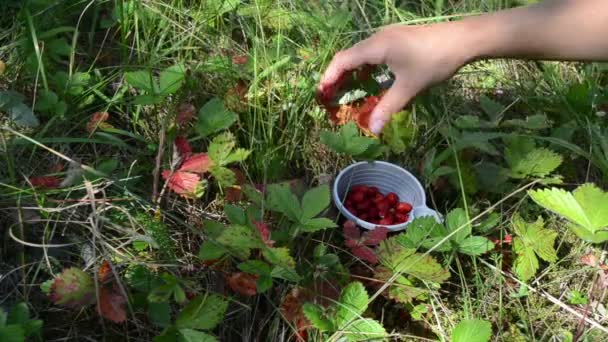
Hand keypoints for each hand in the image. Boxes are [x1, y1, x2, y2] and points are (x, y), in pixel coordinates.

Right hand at [319, 23, 472, 133]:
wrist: (462, 40)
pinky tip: (370, 81)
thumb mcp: (409, 87)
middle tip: (331, 97)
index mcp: (376, 46)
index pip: (343, 60)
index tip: (322, 93)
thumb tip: (373, 130)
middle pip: (349, 56)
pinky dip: (365, 67)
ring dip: (352, 72)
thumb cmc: (434, 61)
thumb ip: (388, 108)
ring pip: (361, 54)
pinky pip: (372, 53)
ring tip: (347, 92)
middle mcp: (378, 38)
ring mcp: (388, 36)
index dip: (330, 77)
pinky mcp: (397, 39)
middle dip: (338, 77)